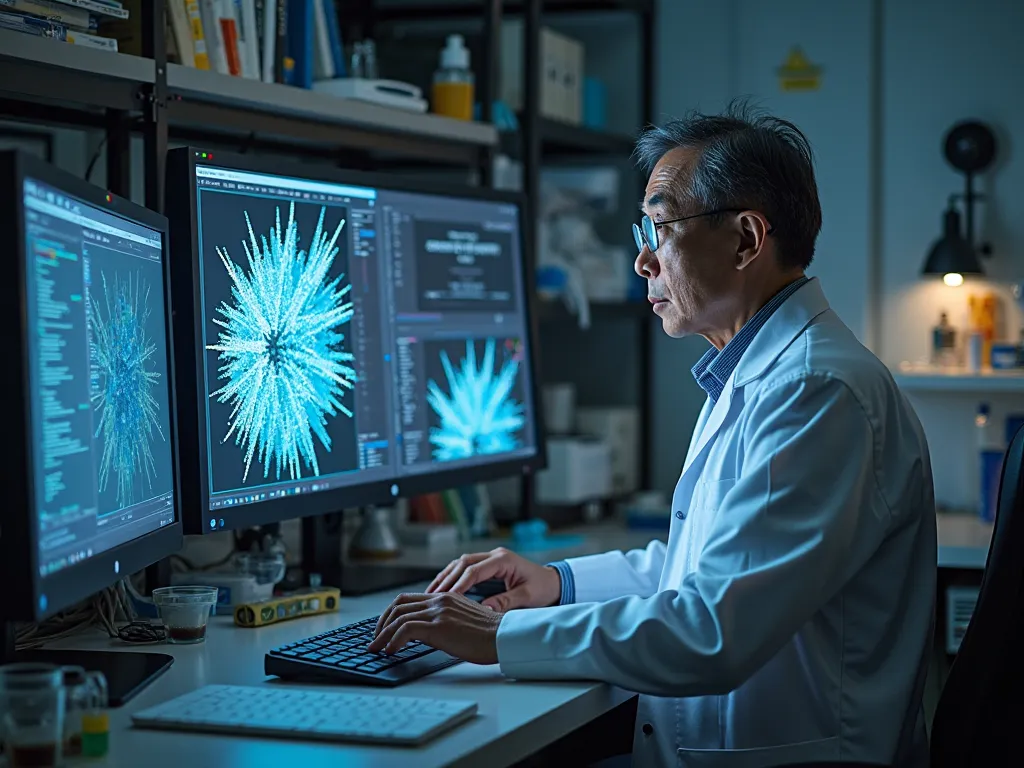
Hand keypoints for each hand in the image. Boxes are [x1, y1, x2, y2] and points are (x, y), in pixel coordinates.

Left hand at [369, 592, 502, 663]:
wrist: (503, 637)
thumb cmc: (488, 635)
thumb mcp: (462, 620)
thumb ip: (444, 620)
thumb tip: (425, 633)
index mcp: (445, 597)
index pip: (407, 599)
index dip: (391, 613)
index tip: (384, 628)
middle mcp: (439, 600)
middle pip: (398, 605)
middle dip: (381, 623)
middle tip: (375, 639)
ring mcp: (438, 612)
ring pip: (398, 617)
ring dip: (383, 635)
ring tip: (377, 649)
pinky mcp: (439, 626)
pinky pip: (406, 630)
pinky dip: (393, 641)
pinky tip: (391, 652)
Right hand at [425, 547, 561, 611]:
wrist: (553, 583)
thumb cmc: (543, 589)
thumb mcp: (527, 597)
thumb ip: (506, 602)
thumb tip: (484, 609)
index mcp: (504, 560)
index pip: (474, 570)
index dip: (459, 584)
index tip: (447, 598)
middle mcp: (494, 556)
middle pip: (463, 563)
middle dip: (446, 579)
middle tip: (432, 596)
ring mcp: (490, 559)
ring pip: (460, 564)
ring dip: (445, 578)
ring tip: (430, 594)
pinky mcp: (487, 567)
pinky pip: (464, 570)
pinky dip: (452, 579)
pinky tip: (441, 590)